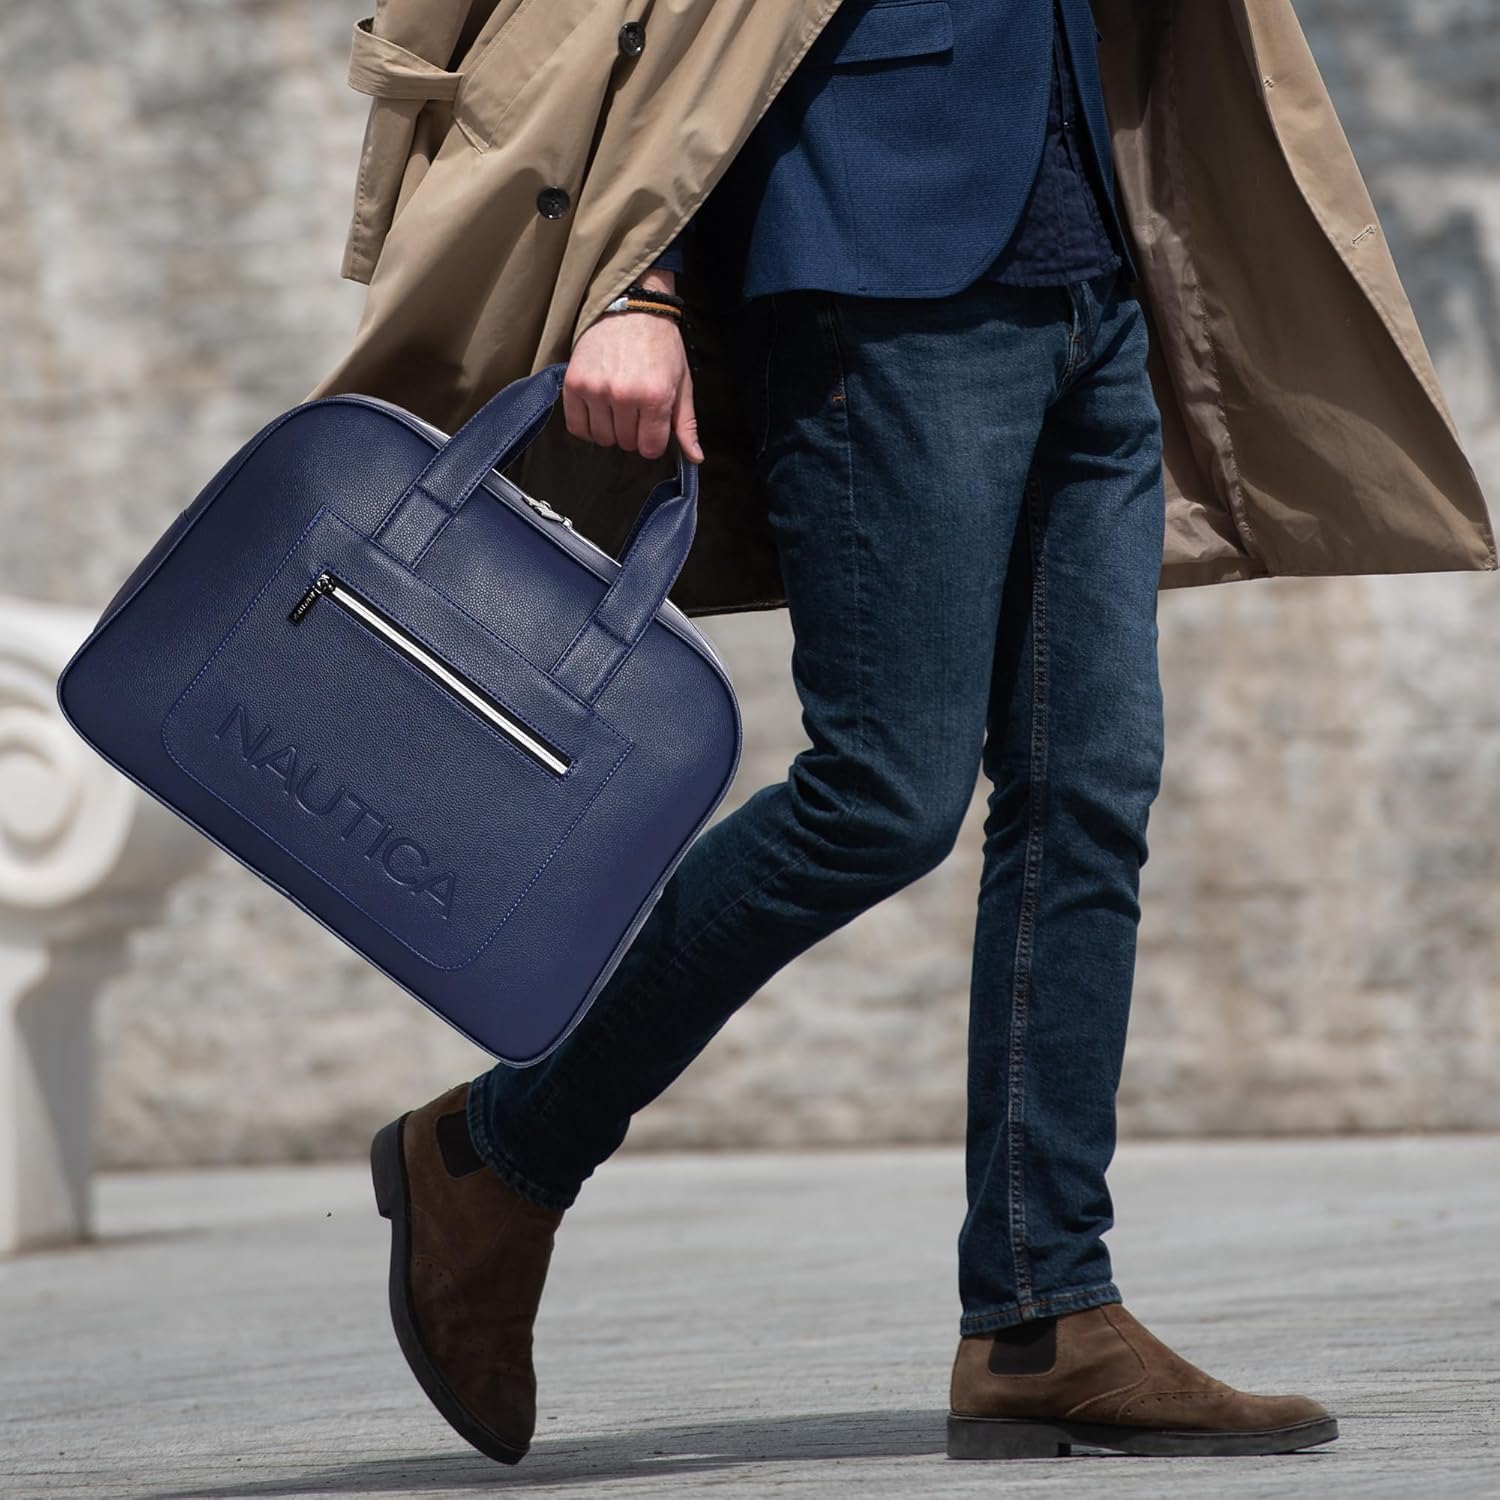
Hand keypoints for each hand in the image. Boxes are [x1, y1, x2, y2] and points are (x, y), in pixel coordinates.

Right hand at [563, 272, 704, 463]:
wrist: (631, 306)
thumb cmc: (660, 343)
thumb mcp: (681, 382)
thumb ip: (686, 423)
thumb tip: (695, 458)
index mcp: (655, 396)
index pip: (650, 447)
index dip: (653, 441)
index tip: (652, 428)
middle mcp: (624, 395)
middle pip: (626, 443)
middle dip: (633, 433)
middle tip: (635, 410)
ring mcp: (596, 390)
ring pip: (602, 438)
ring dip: (610, 429)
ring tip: (617, 406)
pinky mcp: (575, 384)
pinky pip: (577, 427)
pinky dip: (587, 426)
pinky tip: (598, 411)